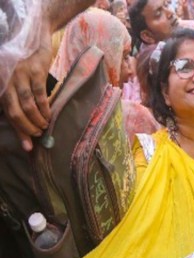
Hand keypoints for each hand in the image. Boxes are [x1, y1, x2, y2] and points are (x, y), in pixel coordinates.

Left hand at [0, 34, 52, 150]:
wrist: (35, 36)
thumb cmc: (27, 62)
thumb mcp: (17, 79)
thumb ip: (18, 100)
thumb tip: (26, 127)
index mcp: (1, 83)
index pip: (7, 112)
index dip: (18, 130)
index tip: (28, 146)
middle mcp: (6, 79)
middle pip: (14, 110)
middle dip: (27, 127)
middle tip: (38, 136)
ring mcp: (19, 74)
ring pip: (27, 104)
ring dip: (37, 119)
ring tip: (45, 127)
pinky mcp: (34, 71)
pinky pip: (40, 95)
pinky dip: (45, 108)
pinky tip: (49, 115)